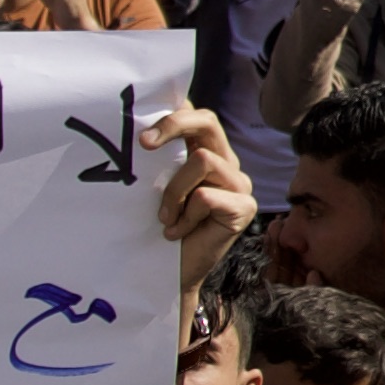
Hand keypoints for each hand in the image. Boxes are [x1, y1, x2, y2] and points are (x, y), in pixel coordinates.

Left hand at [147, 101, 254, 291]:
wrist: (171, 273)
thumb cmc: (160, 228)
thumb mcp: (155, 187)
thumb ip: (158, 160)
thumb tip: (140, 132)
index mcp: (205, 152)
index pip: (196, 115)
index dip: (173, 111)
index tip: (143, 125)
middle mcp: (226, 162)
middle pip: (207, 121)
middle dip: (173, 125)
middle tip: (144, 143)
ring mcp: (239, 183)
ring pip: (202, 160)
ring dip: (174, 191)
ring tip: (166, 217)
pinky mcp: (244, 206)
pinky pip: (206, 196)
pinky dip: (185, 215)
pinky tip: (178, 232)